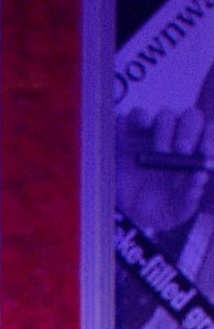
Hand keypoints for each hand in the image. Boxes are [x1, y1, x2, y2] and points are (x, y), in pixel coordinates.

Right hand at [116, 107, 213, 232]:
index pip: (209, 133)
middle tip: (181, 151)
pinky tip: (141, 129)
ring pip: (167, 115)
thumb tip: (199, 177)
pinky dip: (140, 117)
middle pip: (191, 118)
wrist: (123, 213)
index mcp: (196, 153)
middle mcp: (177, 138)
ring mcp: (153, 134)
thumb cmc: (158, 210)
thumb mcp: (176, 211)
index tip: (205, 153)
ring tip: (158, 154)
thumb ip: (189, 197)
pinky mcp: (128, 132)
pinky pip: (137, 115)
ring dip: (166, 131)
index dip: (210, 139)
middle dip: (189, 133)